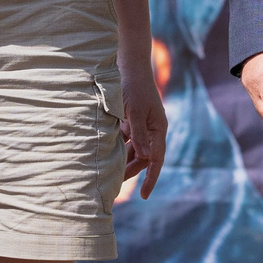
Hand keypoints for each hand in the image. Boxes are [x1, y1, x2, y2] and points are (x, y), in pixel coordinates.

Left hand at [118, 76, 169, 199]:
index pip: (156, 160)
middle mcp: (151, 130)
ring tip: (108, 175)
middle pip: (143, 158)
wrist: (128, 66)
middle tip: (115, 186)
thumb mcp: (135, 111)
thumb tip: (145, 157)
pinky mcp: (129, 121)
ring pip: (132, 150)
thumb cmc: (133, 86)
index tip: (145, 196)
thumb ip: (139, 134)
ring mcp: (140, 126)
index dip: (151, 178)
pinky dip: (116, 148)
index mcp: (158, 129)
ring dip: (122, 161)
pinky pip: (124, 140)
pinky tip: (104, 156)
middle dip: (131, 172)